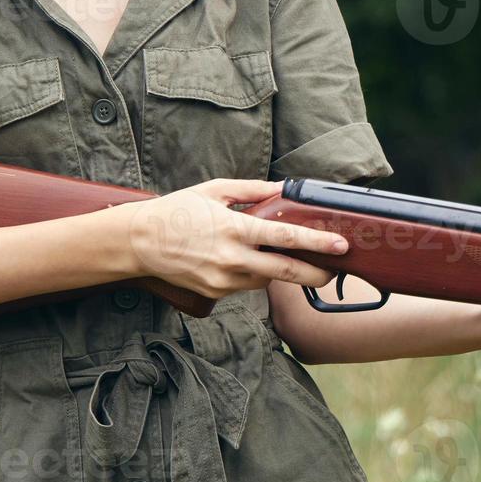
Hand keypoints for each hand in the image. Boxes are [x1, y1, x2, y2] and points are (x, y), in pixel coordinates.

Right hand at [123, 177, 350, 299]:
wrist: (140, 242)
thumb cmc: (178, 210)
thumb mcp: (216, 190)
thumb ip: (254, 190)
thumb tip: (285, 188)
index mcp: (235, 229)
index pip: (286, 238)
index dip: (317, 243)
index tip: (340, 245)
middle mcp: (232, 259)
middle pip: (287, 272)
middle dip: (316, 273)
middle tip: (334, 269)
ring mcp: (224, 280)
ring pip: (267, 280)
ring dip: (280, 271)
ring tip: (286, 257)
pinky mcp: (216, 293)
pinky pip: (246, 285)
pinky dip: (254, 274)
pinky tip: (245, 260)